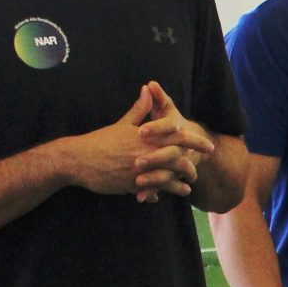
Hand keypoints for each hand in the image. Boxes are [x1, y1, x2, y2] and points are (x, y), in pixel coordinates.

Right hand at [62, 85, 201, 201]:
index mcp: (146, 137)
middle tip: (199, 172)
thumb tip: (148, 88)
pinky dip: (158, 194)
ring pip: (167, 179)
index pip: (177, 136)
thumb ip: (140, 109)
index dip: (195, 141)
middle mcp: (146, 153)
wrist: (78, 159)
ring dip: (179, 186)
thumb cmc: (100, 140)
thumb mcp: (122, 124)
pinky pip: (151, 190)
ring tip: (187, 189)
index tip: (209, 146)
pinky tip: (163, 197)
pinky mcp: (131, 185)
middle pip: (177, 159)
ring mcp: (140, 171)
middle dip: (191, 167)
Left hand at [132, 81, 213, 203]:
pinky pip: (165, 187)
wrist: (197, 146)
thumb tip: (151, 84)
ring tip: (138, 181)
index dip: (155, 128)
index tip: (140, 131)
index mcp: (177, 129)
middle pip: (170, 153)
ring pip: (169, 173)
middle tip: (137, 162)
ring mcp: (178, 164)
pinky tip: (140, 197)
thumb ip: (158, 99)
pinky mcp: (173, 178)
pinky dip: (152, 192)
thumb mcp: (165, 110)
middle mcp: (181, 147)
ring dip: (155, 178)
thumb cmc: (172, 123)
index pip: (169, 127)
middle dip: (154, 158)